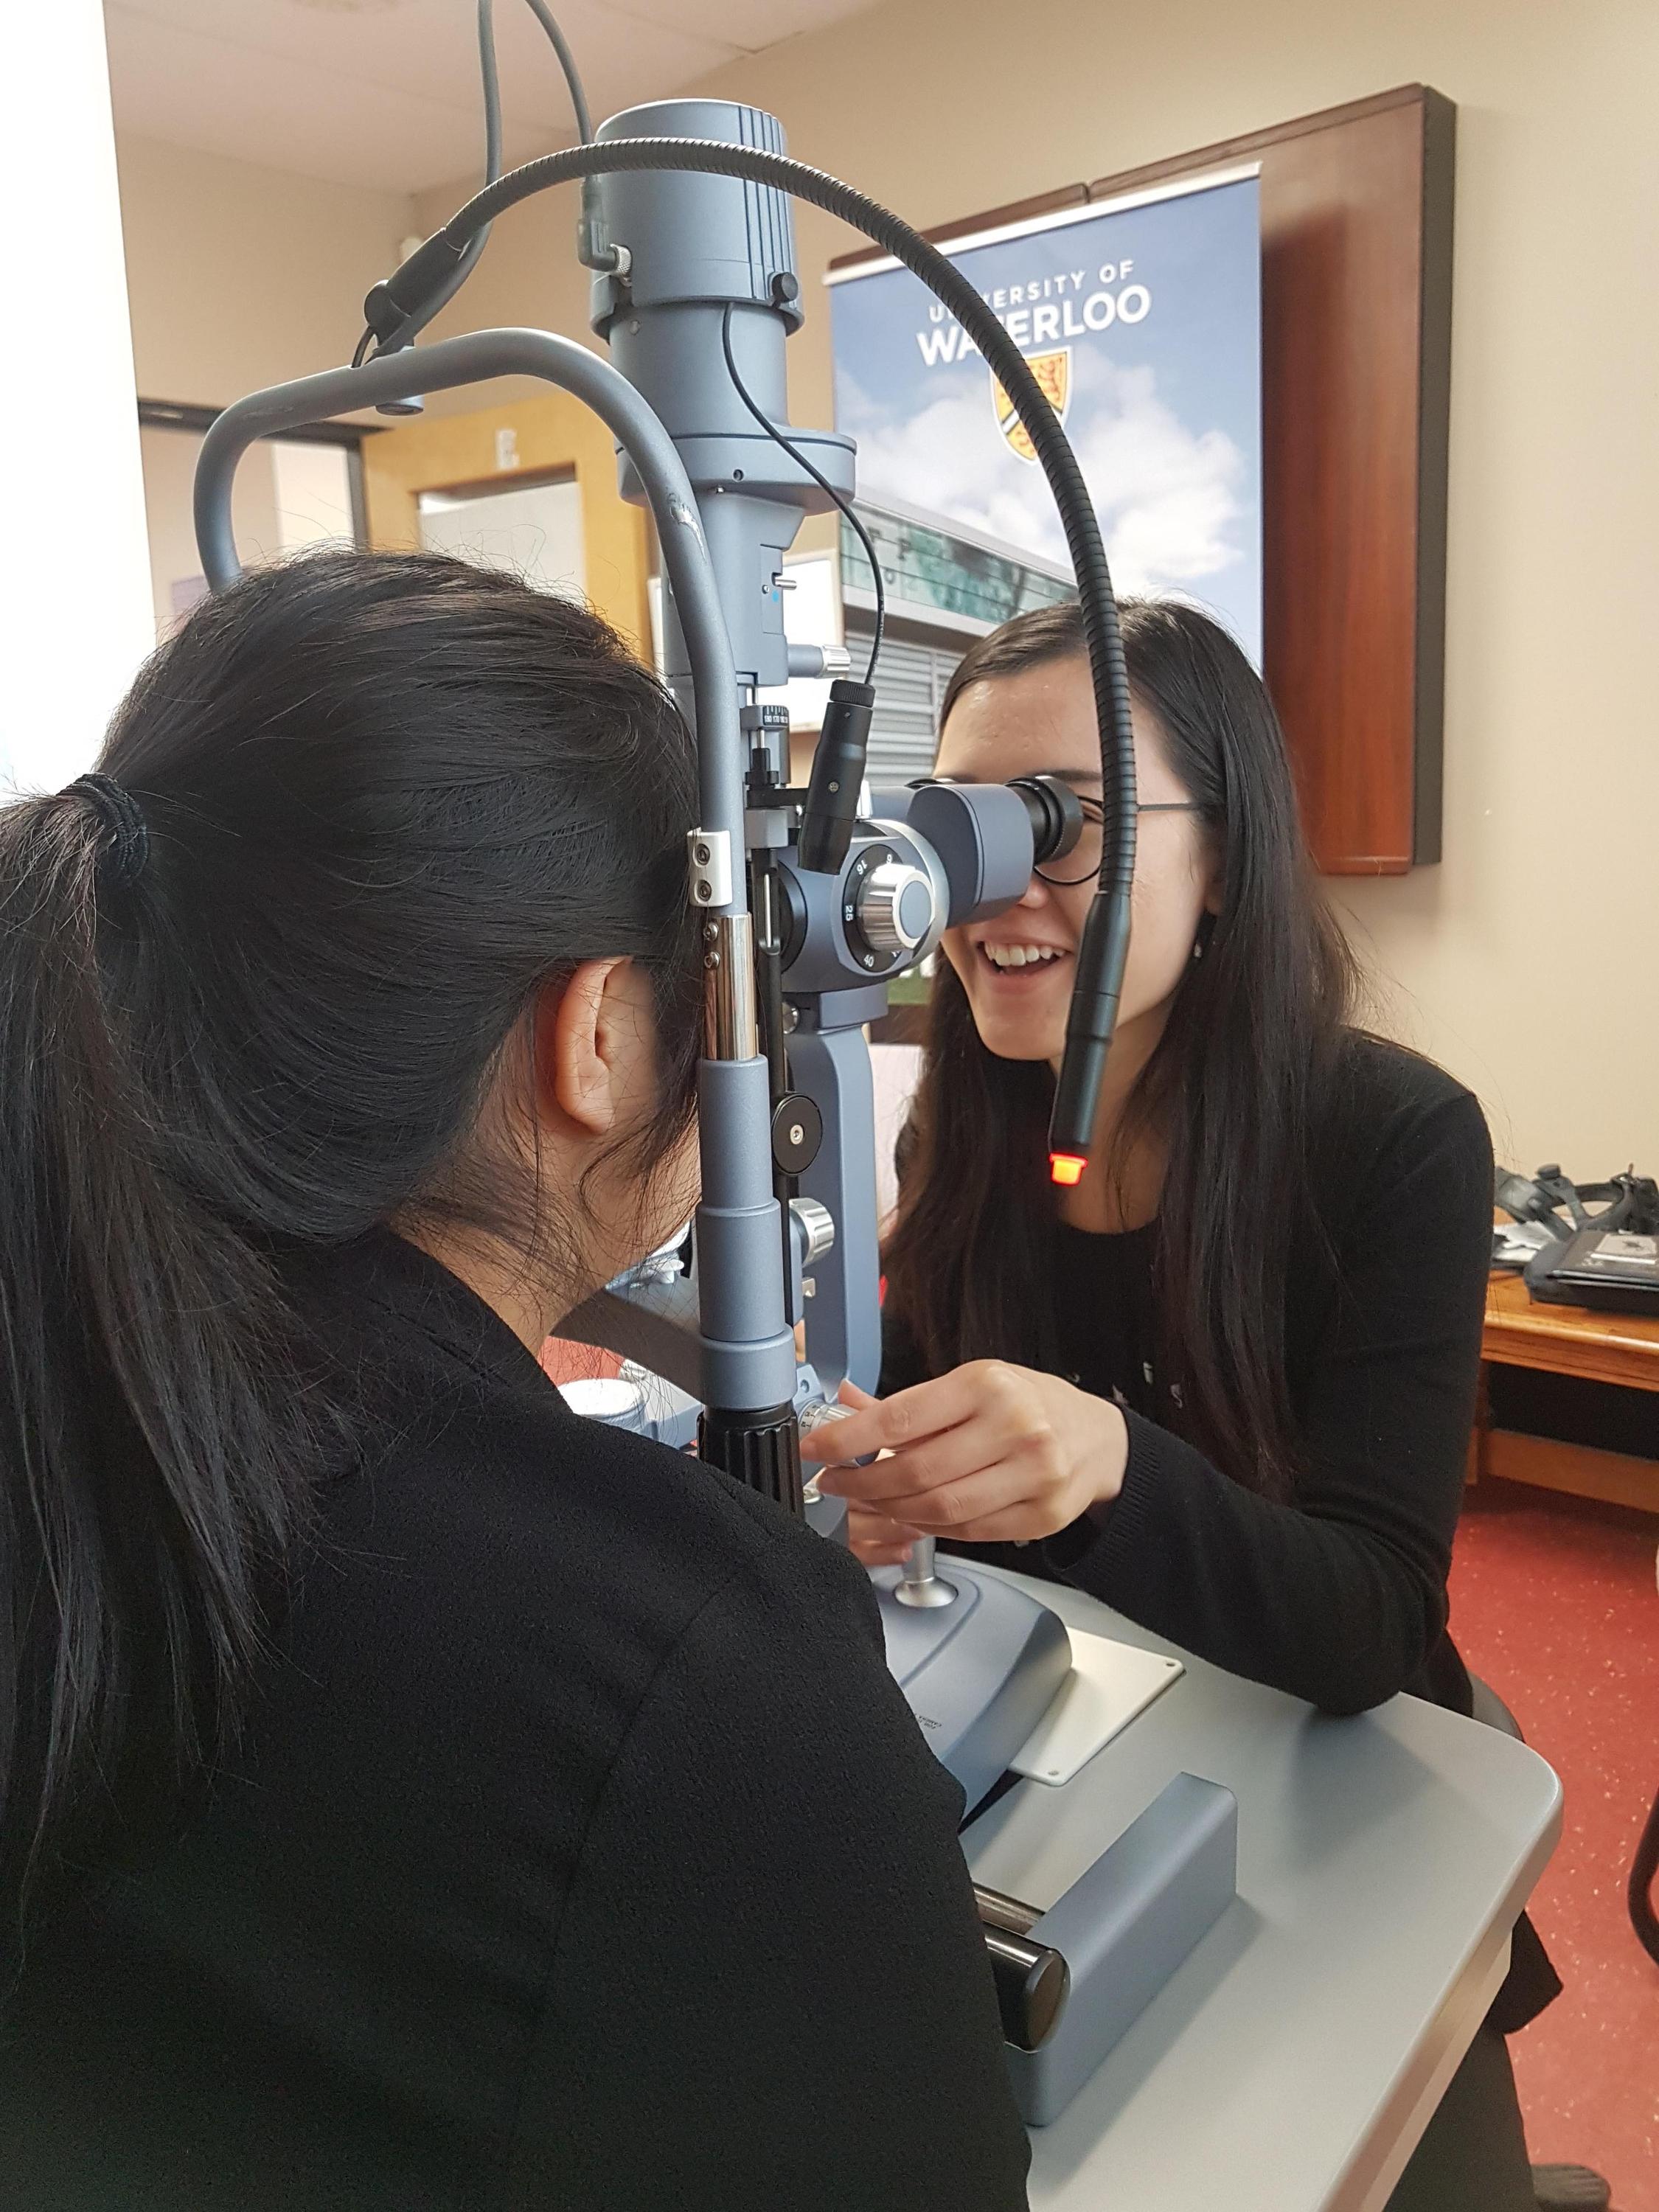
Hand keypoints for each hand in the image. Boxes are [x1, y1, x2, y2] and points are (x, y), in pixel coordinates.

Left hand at [799, 1363, 1128, 1556]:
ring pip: (939, 1509)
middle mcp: (1016, 1428)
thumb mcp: (973, 1384)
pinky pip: (967, 1532)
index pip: (900, 1418)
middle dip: (863, 1483)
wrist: (1097, 1439)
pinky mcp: (1041, 1517)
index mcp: (989, 1385)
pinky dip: (930, 1527)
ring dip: (891, 1510)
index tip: (816, 1448)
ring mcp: (1033, 1476)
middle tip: (837, 1482)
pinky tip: (913, 1514)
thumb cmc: (1028, 1404)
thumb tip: (843, 1403)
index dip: (847, 1439)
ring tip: (870, 1500)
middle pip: (916, 1472)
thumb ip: (909, 1404)